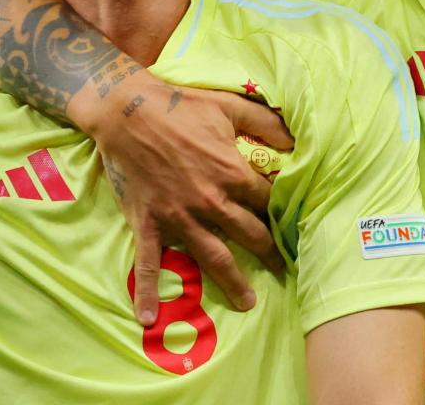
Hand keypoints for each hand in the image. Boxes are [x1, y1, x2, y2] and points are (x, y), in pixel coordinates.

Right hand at [84, 71, 294, 325]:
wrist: (127, 111)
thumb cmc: (180, 105)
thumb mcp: (229, 106)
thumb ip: (265, 122)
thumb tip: (297, 136)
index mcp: (231, 172)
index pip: (268, 202)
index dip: (284, 213)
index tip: (297, 225)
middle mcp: (210, 201)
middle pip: (249, 235)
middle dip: (269, 253)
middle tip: (284, 269)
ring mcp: (179, 217)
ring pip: (213, 257)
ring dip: (232, 283)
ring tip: (248, 304)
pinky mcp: (150, 224)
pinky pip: (149, 264)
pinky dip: (148, 292)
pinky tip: (149, 319)